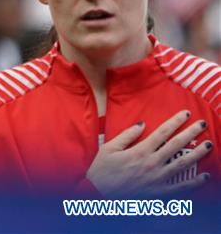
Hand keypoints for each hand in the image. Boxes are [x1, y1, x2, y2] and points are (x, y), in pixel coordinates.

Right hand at [86, 110, 211, 195]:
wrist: (98, 194)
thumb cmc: (101, 171)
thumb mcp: (109, 148)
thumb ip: (127, 135)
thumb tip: (142, 124)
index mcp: (139, 151)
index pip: (162, 132)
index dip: (175, 121)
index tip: (186, 114)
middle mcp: (151, 163)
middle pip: (176, 145)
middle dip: (191, 133)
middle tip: (202, 125)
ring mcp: (157, 179)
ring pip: (182, 164)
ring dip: (197, 154)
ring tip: (209, 145)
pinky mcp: (159, 192)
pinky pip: (180, 187)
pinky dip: (194, 182)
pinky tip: (205, 176)